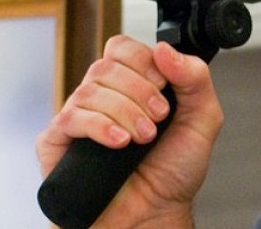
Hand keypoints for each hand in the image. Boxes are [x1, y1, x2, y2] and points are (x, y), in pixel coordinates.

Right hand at [36, 36, 223, 227]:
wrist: (155, 213)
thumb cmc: (173, 171)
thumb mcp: (203, 119)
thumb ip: (195, 77)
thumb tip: (165, 49)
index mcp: (131, 84)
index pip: (122, 48)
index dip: (143, 61)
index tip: (163, 86)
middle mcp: (102, 97)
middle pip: (106, 66)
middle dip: (139, 91)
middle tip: (158, 119)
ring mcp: (78, 117)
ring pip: (90, 90)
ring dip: (124, 112)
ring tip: (143, 138)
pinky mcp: (58, 142)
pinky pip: (70, 118)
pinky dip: (99, 126)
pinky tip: (119, 143)